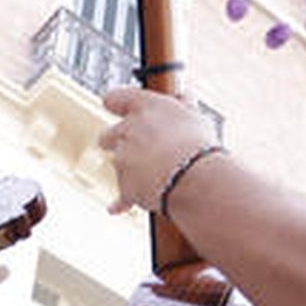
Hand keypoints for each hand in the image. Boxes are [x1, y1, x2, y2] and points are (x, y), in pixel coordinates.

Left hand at [98, 87, 218, 215]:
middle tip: (135, 149)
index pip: (114, 98)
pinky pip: (120, 196)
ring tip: (155, 177)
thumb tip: (184, 96)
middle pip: (106, 136)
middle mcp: (127, 131)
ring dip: (129, 170)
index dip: (114, 103)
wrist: (195, 178)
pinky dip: (121, 202)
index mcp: (144, 108)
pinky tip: (116, 208)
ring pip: (117, 164)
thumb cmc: (199, 144)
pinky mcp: (124, 186)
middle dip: (115, 143)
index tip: (114, 106)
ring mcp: (122, 159)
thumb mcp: (196, 117)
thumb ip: (184, 105)